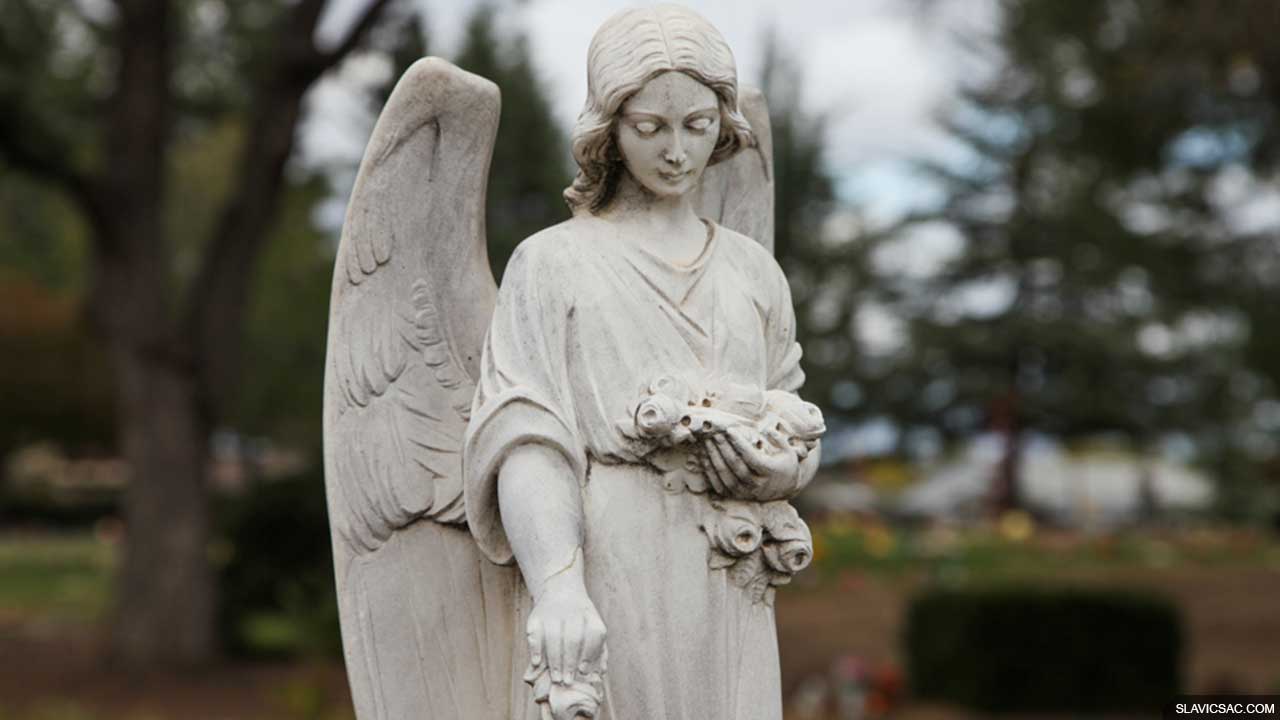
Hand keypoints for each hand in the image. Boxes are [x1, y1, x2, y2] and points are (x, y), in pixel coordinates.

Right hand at [525, 571, 607, 689]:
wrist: (561, 590)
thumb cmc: (580, 619)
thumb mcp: (593, 627)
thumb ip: (599, 650)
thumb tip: (601, 672)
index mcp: (590, 616)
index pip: (593, 634)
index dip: (589, 654)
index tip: (583, 671)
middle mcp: (573, 612)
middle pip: (573, 639)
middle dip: (570, 663)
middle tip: (567, 682)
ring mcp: (553, 613)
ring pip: (553, 637)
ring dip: (554, 660)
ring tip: (555, 678)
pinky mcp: (536, 616)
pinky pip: (535, 633)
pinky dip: (536, 649)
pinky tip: (537, 663)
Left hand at [701, 425, 799, 499]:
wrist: (785, 488)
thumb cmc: (785, 465)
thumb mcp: (789, 451)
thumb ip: (779, 439)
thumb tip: (768, 430)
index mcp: (769, 472)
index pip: (751, 457)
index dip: (739, 443)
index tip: (730, 430)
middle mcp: (757, 484)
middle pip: (735, 465)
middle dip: (723, 448)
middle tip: (715, 434)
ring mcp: (746, 492)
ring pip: (725, 476)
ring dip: (713, 458)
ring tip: (707, 443)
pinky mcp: (737, 497)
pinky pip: (719, 485)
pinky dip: (710, 471)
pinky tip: (704, 458)